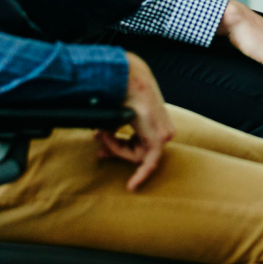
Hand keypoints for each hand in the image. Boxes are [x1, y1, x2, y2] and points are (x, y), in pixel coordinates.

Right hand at [94, 52, 174, 190]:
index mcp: (154, 119)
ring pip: (136, 154)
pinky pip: (149, 162)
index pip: (135, 141)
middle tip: (99, 153)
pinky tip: (132, 186)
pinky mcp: (159, 139)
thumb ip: (112, 130)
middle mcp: (162, 127)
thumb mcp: (117, 113)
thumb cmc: (121, 90)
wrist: (128, 77)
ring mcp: (163, 133)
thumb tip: (100, 141)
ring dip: (116, 146)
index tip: (103, 155)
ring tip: (102, 133)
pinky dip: (141, 174)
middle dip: (115, 150)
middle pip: (135, 150)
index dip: (117, 148)